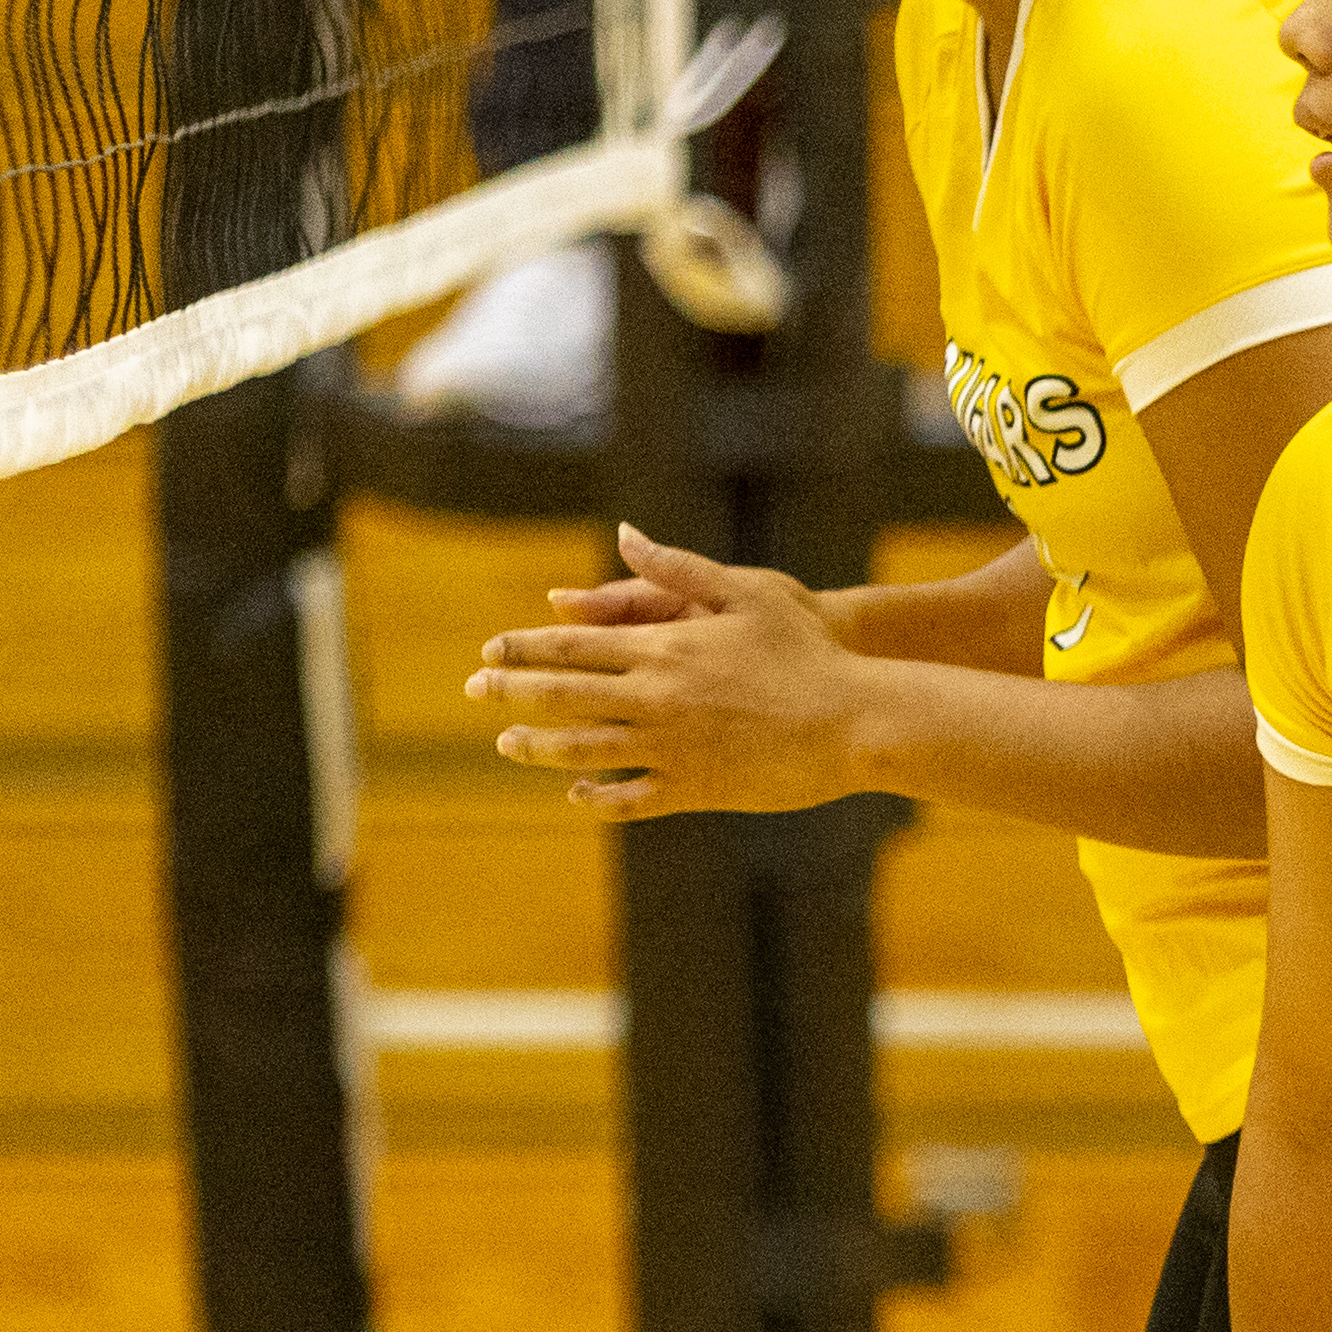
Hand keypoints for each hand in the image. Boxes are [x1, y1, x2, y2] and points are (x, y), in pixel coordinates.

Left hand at [471, 523, 883, 817]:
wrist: (856, 720)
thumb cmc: (809, 649)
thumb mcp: (748, 591)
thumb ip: (677, 568)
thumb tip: (623, 534)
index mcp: (665, 646)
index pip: (572, 646)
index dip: (524, 648)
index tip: (488, 649)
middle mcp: (657, 696)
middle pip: (563, 694)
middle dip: (511, 691)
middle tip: (474, 689)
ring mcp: (672, 745)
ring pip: (584, 747)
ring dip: (538, 745)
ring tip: (506, 744)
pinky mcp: (696, 786)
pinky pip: (632, 797)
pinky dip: (598, 797)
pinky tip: (576, 794)